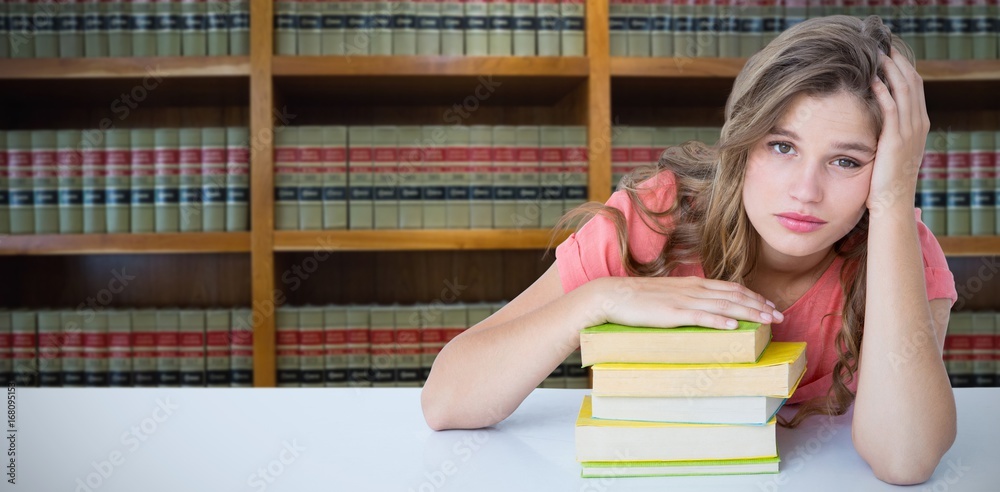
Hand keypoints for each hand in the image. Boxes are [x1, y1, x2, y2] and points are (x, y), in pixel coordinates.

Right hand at [583, 276, 783, 329]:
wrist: (612, 296)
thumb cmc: (637, 299)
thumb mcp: (667, 296)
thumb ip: (686, 300)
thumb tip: (701, 310)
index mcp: (692, 284)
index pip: (730, 288)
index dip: (753, 296)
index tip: (769, 306)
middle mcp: (693, 289)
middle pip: (734, 295)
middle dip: (759, 305)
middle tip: (779, 316)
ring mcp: (684, 301)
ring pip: (724, 305)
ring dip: (749, 312)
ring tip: (767, 321)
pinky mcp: (673, 314)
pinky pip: (701, 316)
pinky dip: (720, 320)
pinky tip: (734, 326)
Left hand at [867, 45, 929, 211]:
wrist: (892, 203)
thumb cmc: (885, 179)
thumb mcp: (892, 149)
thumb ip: (888, 131)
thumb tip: (873, 116)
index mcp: (919, 125)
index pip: (914, 87)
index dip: (903, 68)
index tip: (888, 54)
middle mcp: (918, 125)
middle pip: (912, 83)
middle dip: (897, 63)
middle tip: (882, 46)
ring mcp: (910, 132)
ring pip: (904, 92)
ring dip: (890, 71)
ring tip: (876, 55)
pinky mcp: (896, 140)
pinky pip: (891, 109)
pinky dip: (883, 92)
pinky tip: (872, 80)